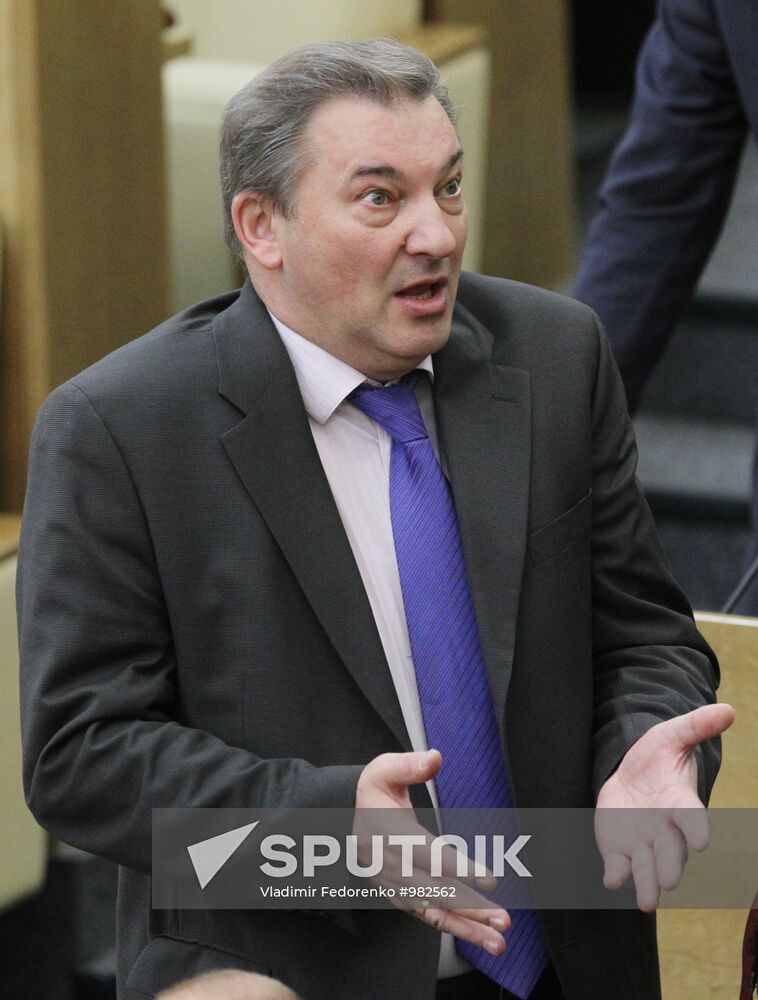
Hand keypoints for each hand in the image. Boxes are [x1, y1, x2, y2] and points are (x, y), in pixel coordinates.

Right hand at [355, 749, 509, 954]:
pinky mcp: (400, 895)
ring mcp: (395, 885)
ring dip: (468, 928)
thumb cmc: (372, 791)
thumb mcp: (384, 769)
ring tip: (498, 941)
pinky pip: (427, 916)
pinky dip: (452, 928)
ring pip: (434, 911)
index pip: (429, 855)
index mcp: (390, 834)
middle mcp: (393, 866)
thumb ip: (410, 765)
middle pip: (437, 892)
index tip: (489, 879)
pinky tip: (476, 935)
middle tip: (503, 922)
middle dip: (472, 909)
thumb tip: (435, 757)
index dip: (460, 868)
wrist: (342, 817)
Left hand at [595, 704, 734, 909]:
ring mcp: (643, 843)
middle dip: (671, 865)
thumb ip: (696, 726)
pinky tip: (611, 881)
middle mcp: (665, 829)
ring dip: (647, 883)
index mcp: (679, 802)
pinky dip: (616, 874)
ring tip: (646, 901)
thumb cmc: (657, 757)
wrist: (631, 776)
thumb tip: (728, 710)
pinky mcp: (619, 850)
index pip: (692, 816)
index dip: (696, 828)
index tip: (700, 841)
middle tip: (671, 881)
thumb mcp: (671, 735)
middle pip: (671, 850)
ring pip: (648, 868)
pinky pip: (619, 866)